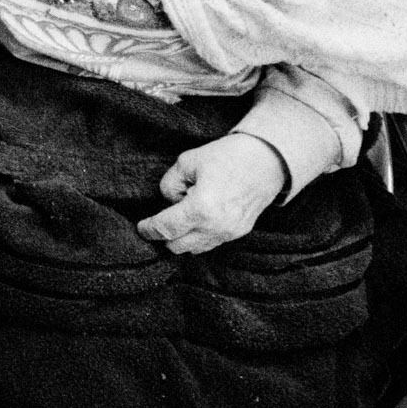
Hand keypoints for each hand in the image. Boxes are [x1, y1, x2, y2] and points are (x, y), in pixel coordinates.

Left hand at [136, 133, 286, 254]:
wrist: (265, 161)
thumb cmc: (226, 157)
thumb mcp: (187, 162)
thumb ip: (169, 185)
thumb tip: (168, 201)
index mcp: (201, 209)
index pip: (165, 229)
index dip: (148, 230)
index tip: (141, 228)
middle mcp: (215, 227)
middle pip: (177, 246)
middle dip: (164, 235)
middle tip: (161, 218)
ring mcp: (229, 233)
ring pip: (194, 249)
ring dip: (182, 238)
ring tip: (183, 215)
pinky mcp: (238, 233)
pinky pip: (210, 244)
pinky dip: (198, 237)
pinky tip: (197, 219)